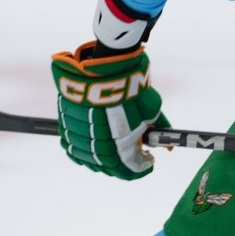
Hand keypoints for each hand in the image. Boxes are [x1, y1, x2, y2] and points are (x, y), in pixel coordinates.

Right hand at [50, 42, 168, 179]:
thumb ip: (157, 129)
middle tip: (134, 159)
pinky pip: (73, 148)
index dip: (143, 167)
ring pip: (90, 160)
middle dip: (124, 166)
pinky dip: (84, 151)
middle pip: (111, 168)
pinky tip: (93, 148)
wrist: (102, 67)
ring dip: (103, 161)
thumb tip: (168, 145)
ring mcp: (80, 137)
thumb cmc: (130, 87)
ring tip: (115, 154)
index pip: (133, 168)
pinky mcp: (66, 126)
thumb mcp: (151, 109)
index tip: (149, 162)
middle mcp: (99, 147)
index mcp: (122, 146)